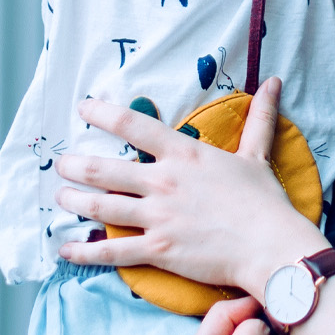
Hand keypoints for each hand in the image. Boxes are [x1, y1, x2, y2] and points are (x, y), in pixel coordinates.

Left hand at [55, 78, 328, 296]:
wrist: (269, 245)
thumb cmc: (263, 201)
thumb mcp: (256, 154)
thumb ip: (259, 119)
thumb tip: (275, 83)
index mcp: (184, 154)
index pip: (135, 125)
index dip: (104, 113)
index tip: (83, 107)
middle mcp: (163, 181)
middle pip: (106, 169)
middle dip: (77, 166)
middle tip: (61, 163)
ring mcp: (157, 217)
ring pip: (102, 206)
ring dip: (75, 201)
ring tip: (59, 198)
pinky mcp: (157, 250)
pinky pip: (112, 251)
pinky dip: (85, 250)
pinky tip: (66, 248)